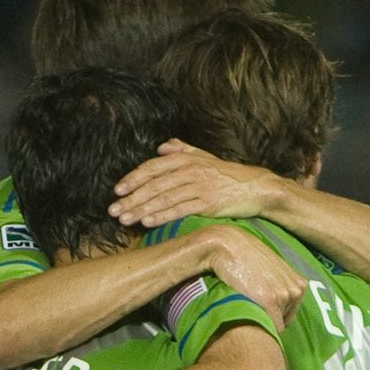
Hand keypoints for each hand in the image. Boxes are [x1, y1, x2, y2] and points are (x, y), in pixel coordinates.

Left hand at [110, 140, 290, 226]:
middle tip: (113, 210)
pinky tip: (148, 222)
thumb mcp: (205, 157)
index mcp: (185, 159)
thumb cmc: (229, 175)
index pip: (152, 167)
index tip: (117, 190)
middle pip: (153, 185)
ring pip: (163, 198)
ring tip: (125, 220)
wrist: (256, 187)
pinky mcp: (207, 203)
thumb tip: (162, 147)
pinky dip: (162, 216)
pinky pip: (179, 210)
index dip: (133, 179)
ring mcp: (198, 187)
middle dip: (131, 198)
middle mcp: (189, 170)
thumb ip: (183, 150)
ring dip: (141, 209)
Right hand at [197, 223, 303, 325]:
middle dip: (269, 317)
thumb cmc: (246, 258)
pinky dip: (258, 325)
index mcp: (299, 284)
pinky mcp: (270, 301)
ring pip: (276, 324)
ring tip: (247, 304)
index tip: (260, 310)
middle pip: (284, 320)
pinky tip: (245, 312)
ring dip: (262, 319)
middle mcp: (296, 290)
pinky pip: (269, 328)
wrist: (228, 246)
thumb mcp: (273, 270)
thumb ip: (280, 287)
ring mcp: (284, 296)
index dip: (274, 315)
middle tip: (251, 305)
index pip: (290, 314)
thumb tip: (279, 306)